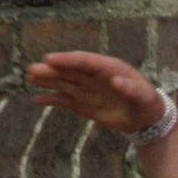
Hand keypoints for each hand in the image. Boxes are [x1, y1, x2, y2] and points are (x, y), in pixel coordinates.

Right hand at [26, 50, 164, 135]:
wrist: (147, 118)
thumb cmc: (147, 102)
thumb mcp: (144, 96)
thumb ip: (131, 88)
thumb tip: (116, 81)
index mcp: (108, 68)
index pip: (84, 61)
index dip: (67, 60)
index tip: (50, 59)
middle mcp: (94, 76)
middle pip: (69, 71)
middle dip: (52, 70)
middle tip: (33, 69)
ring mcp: (87, 89)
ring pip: (64, 83)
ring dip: (47, 80)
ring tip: (30, 76)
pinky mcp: (83, 104)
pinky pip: (65, 100)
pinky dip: (52, 100)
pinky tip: (38, 99)